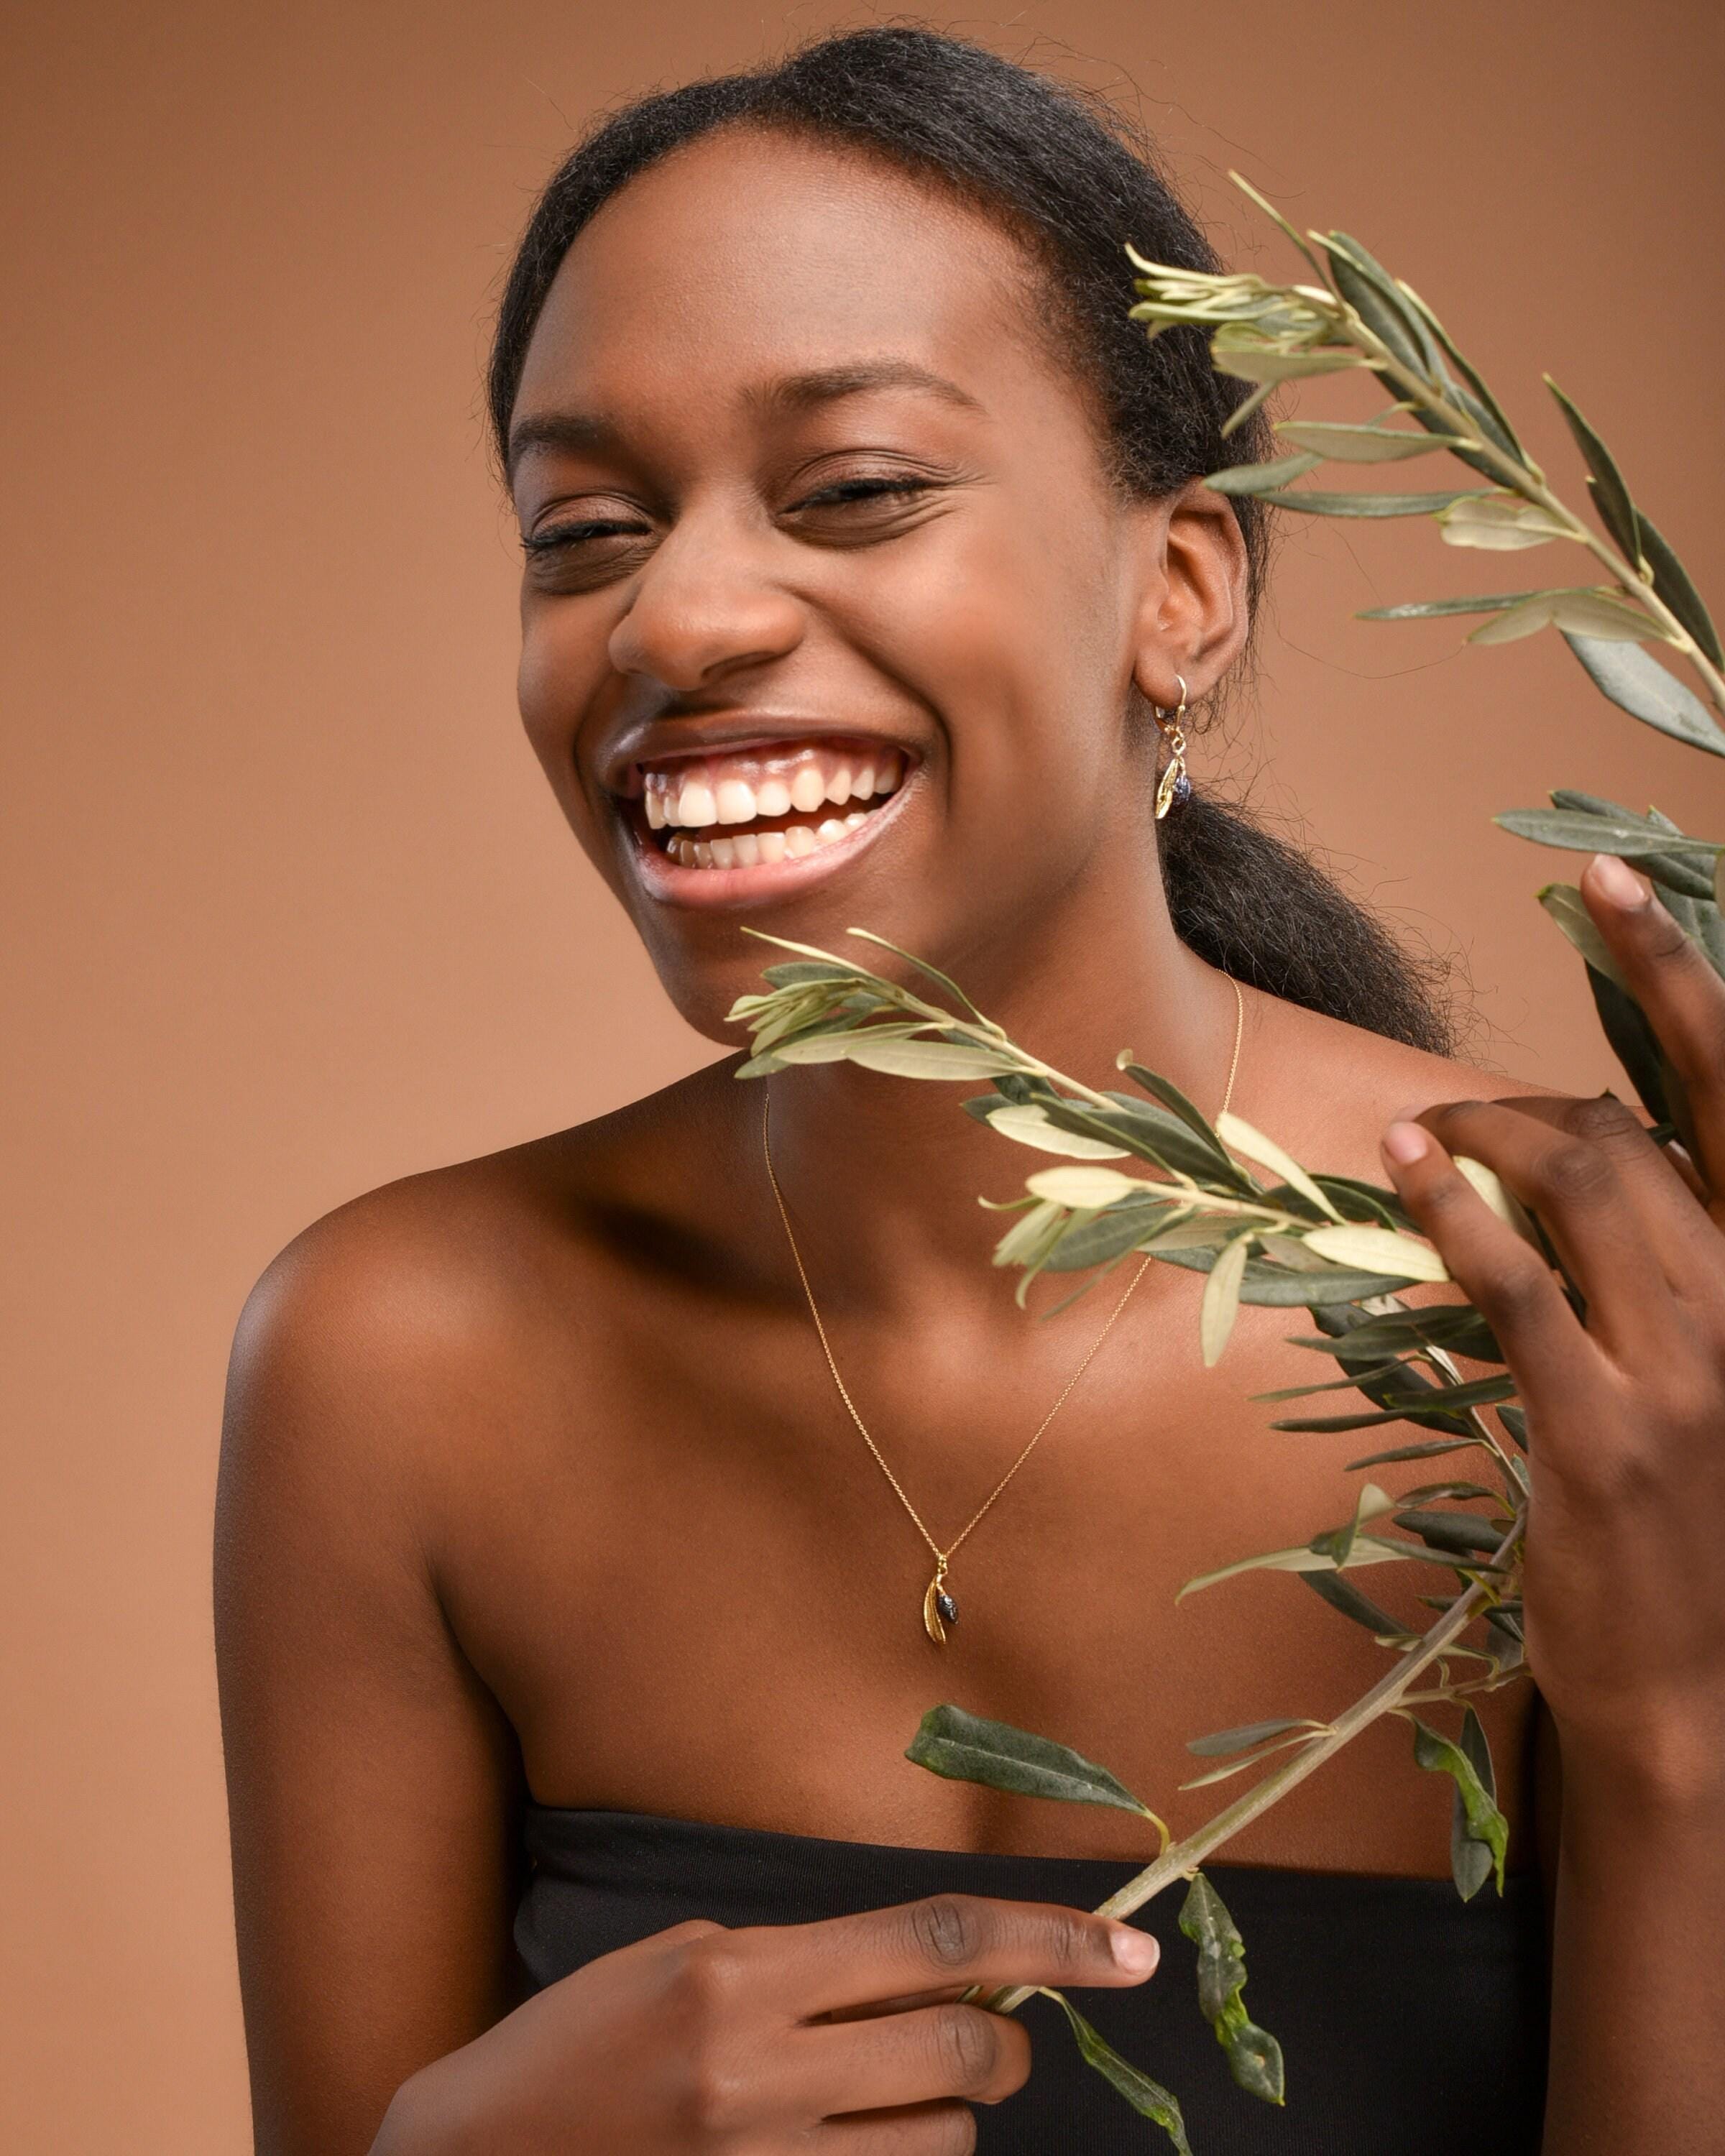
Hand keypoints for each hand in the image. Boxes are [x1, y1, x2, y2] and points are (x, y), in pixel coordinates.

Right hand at [375, 1893, 1157, 2153]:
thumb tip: (924, 1964)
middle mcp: (759, 2071)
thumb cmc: (576, 2044)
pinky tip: (850, 2145)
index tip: (1128, 1949)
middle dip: (1008, 2039)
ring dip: (946, 2113)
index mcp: (740, 1973)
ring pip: (943, 2141)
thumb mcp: (682, 1958)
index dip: (1048, 1940)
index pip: (932, 1940)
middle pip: (964, 2048)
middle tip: (992, 2034)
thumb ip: (802, 1961)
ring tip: (882, 2098)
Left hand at [1376, 851, 1724, 1794]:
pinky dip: (1454, 1209)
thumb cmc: (1703, 1522)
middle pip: (1635, 1131)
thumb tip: (1588, 1148)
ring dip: (1484, 1138)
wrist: (1703, 1691)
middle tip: (1466, 1110)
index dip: (1678, 972)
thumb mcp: (1711, 1367)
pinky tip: (1408, 1170)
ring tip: (1425, 1137)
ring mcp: (1692, 1365)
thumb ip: (1668, 1255)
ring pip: (1579, 1183)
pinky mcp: (1607, 1426)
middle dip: (1536, 1100)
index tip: (1605, 880)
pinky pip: (1517, 1278)